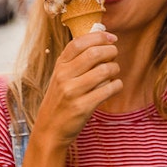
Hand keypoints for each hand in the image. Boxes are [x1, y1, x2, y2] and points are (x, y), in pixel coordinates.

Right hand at [35, 31, 121, 145]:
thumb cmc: (60, 100)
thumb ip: (76, 60)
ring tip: (114, 73)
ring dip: (115, 69)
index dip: (98, 36)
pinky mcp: (82, 107)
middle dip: (111, 51)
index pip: (79, 42)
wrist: (50, 129)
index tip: (111, 38)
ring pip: (104, 70)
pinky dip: (116, 85)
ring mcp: (72, 92)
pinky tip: (114, 86)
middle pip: (94, 53)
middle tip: (114, 55)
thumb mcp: (61, 77)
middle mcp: (64, 76)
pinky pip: (108, 89)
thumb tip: (102, 39)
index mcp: (59, 66)